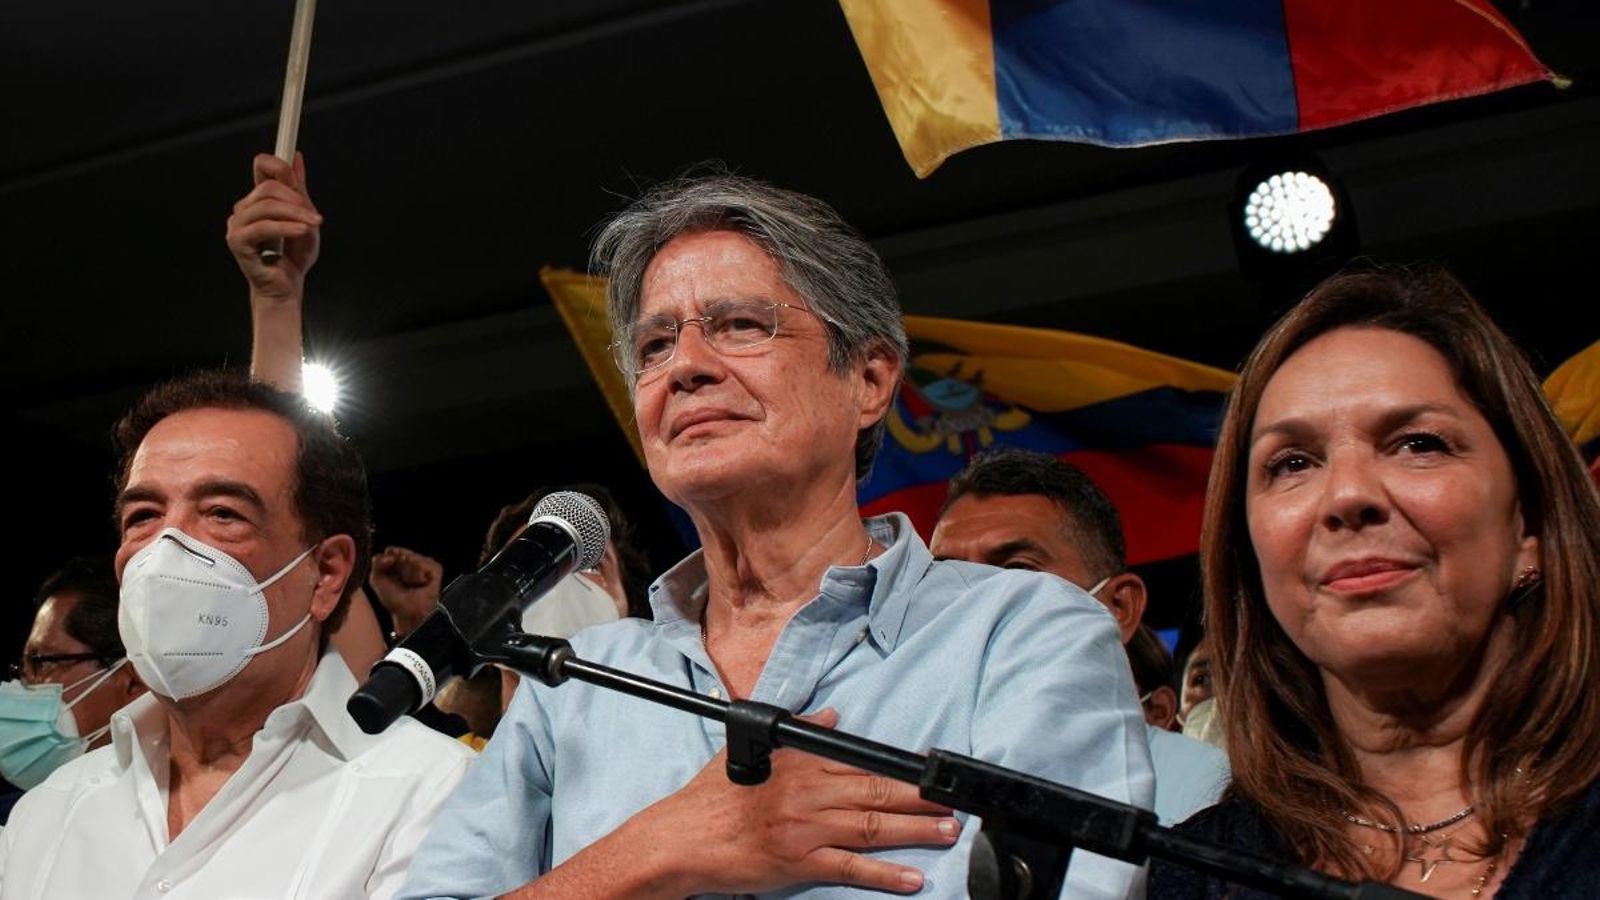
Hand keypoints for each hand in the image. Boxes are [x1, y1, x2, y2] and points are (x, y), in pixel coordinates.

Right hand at [226, 152, 321, 302]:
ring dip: (295, 214)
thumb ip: (299, 189)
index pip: (262, 167)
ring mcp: (238, 223)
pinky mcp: (237, 241)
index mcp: (259, 199)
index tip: (298, 177)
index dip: (279, 166)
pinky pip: (263, 226)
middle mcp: (245, 208)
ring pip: (267, 205)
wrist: (288, 286)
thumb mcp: (304, 217)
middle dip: (296, 199)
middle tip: (315, 217)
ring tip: (312, 226)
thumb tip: (296, 157)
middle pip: (268, 187)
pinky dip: (286, 227)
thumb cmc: (294, 255)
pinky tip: (302, 231)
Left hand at [368, 546, 442, 636]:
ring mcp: (425, 564)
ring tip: (412, 584)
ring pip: (412, 557)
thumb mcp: (376, 579)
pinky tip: (421, 583)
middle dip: (398, 568)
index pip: (391, 550)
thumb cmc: (393, 598)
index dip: (388, 560)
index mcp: (397, 561)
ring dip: (408, 573)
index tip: (388, 571)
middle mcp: (412, 560)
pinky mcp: (436, 569)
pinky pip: (424, 563)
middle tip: (401, 581)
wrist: (407, 612)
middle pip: (401, 553)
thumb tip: (390, 554)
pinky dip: (419, 574)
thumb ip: (377, 562)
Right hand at [631, 709, 960, 894]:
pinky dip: (884, 874)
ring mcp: (806, 829)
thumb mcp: (756, 753)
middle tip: (954, 803)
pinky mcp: (798, 862)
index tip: (932, 772)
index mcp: (801, 765)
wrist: (683, 838)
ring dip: (914, 831)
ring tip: (946, 832)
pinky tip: (911, 877)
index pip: (863, 763)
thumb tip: (832, 715)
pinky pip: (850, 868)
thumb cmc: (713, 798)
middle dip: (921, 799)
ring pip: (872, 827)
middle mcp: (809, 793)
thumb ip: (801, 734)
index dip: (903, 770)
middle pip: (876, 793)